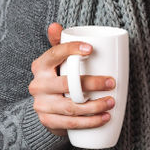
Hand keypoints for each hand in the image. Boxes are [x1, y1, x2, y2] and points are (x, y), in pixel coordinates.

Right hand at [29, 23, 115, 137]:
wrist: (46, 109)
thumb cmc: (56, 78)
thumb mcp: (56, 61)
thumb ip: (59, 44)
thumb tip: (55, 25)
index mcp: (40, 66)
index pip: (54, 54)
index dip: (71, 49)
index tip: (91, 49)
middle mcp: (37, 85)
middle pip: (66, 84)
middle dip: (92, 83)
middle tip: (112, 82)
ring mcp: (42, 105)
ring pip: (71, 107)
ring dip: (94, 106)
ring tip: (112, 102)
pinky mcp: (48, 121)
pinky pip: (71, 124)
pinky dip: (90, 122)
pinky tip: (105, 118)